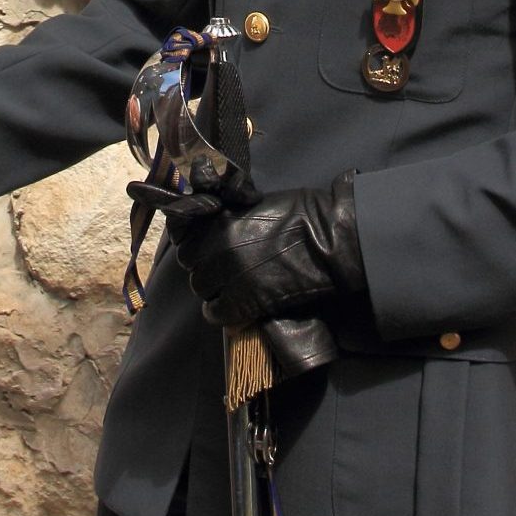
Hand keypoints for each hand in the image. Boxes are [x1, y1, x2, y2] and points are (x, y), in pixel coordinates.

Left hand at [173, 171, 366, 327]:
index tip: (207, 251)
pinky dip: (221, 312)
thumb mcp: (255, 203)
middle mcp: (218, 247)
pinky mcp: (246, 300)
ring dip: (213, 289)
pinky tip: (233, 309)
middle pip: (192, 265)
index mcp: (220, 219)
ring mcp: (230, 274)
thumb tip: (216, 223)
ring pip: (201, 288)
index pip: (186, 238)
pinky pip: (216, 313)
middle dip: (205, 267)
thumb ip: (230, 215)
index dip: (197, 246)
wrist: (329, 242)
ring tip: (230, 288)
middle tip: (223, 271)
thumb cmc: (302, 214)